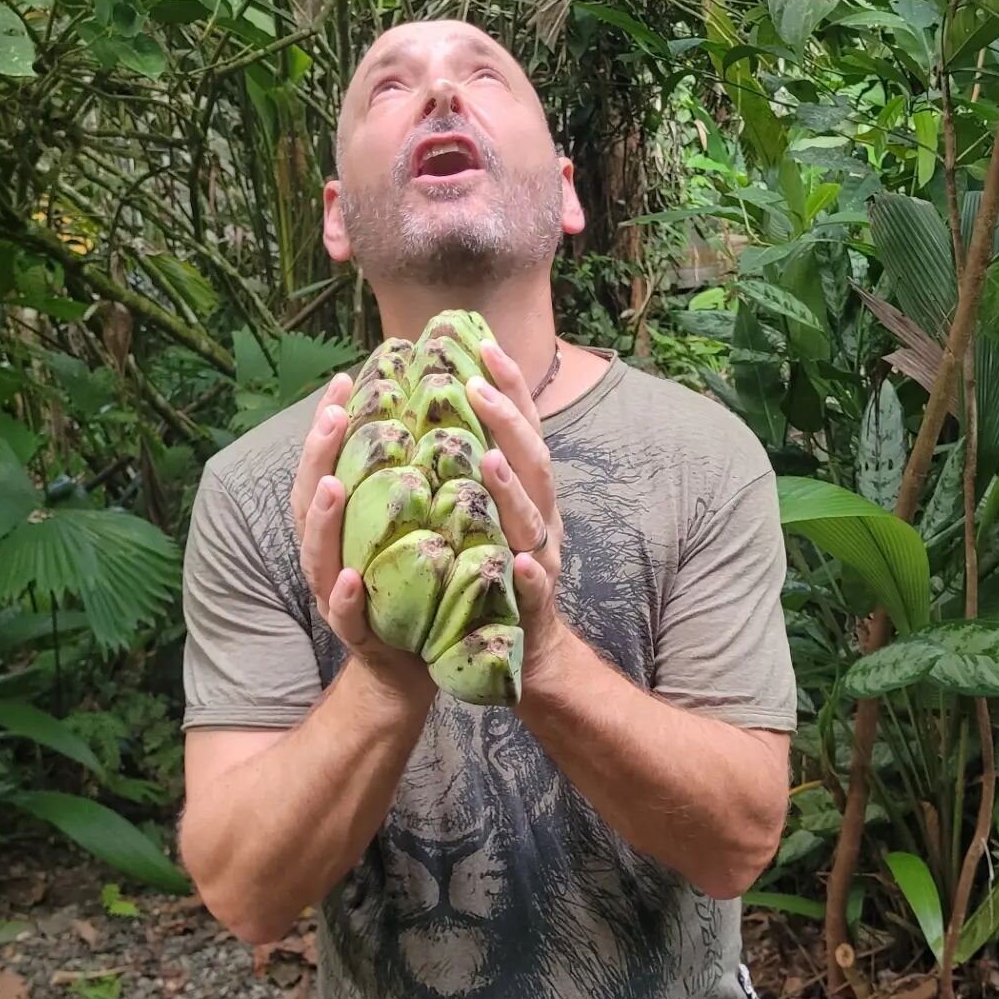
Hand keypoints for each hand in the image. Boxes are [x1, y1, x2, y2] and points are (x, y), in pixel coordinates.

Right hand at [290, 374, 435, 704]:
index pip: (326, 468)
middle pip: (309, 502)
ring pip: (318, 557)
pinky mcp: (361, 638)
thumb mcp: (408, 532)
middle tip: (333, 414)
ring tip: (331, 485)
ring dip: (322, 520)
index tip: (345, 379)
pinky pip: (347, 618)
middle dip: (318, 458)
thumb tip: (422, 423)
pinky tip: (352, 578)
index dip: (328, 427)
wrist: (418, 670)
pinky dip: (347, 598)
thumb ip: (406, 489)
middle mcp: (329, 560)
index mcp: (342, 531)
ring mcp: (338, 600)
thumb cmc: (416, 592)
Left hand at [466, 341, 571, 686]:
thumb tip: (455, 414)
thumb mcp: (494, 516)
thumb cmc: (499, 575)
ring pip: (533, 521)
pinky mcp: (534, 609)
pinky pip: (534, 590)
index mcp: (531, 497)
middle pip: (534, 463)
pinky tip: (517, 562)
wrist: (527, 652)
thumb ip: (481, 473)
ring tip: (489, 458)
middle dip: (508, 421)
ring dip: (513, 488)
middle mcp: (543, 522)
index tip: (485, 346)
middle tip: (475, 384)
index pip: (523, 432)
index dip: (511, 389)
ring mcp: (542, 564)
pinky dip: (528, 575)